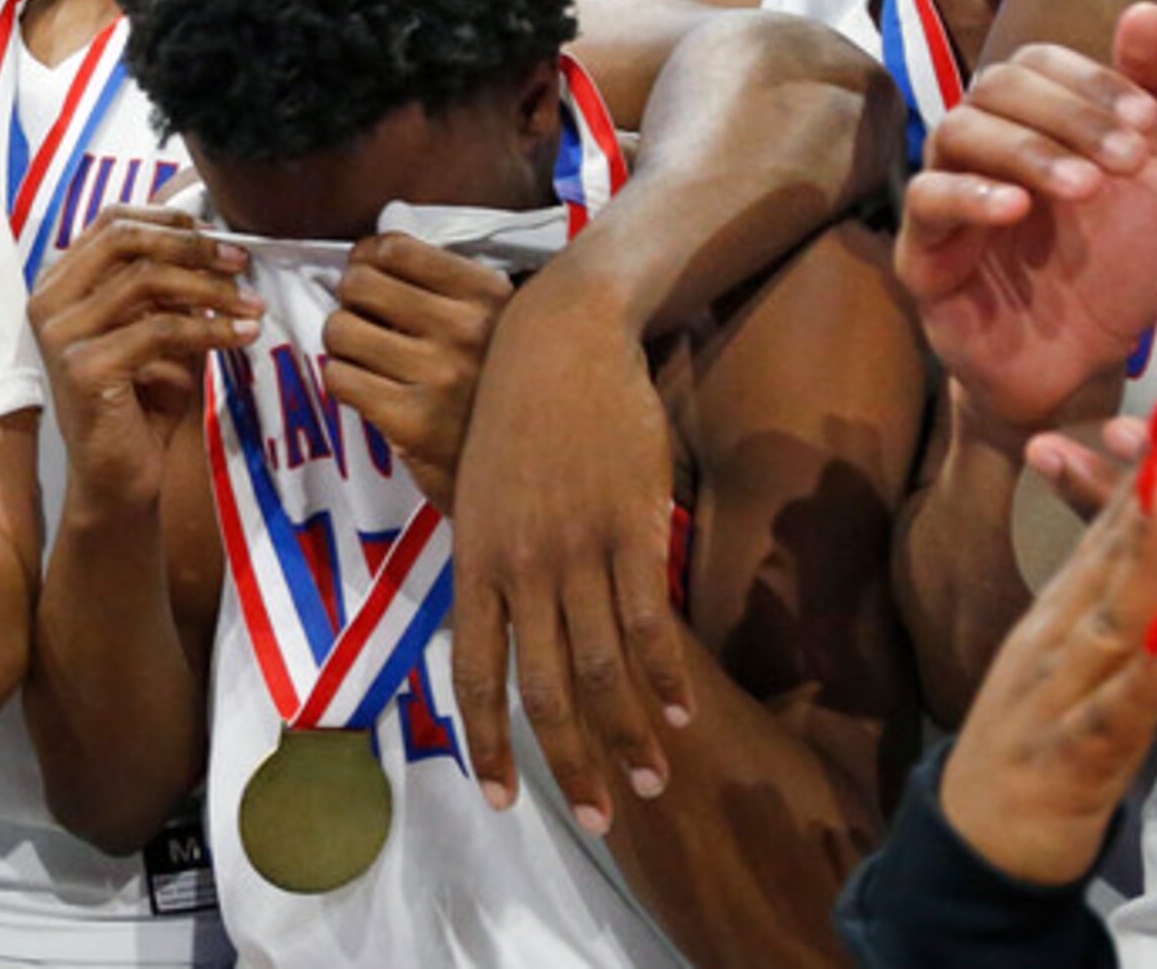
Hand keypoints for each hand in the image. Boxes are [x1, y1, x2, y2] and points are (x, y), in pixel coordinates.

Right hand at [29, 208, 257, 518]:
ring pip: (145, 280)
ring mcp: (61, 334)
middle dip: (192, 244)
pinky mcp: (83, 368)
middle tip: (241, 260)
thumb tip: (222, 244)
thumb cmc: (142, 402)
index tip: (221, 236)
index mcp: (61, 283)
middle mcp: (50, 301)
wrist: (120, 477)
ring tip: (251, 305)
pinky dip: (209, 329)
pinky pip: (158, 329)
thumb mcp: (161, 328)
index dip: (171, 220)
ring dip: (210, 288)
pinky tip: (241, 337)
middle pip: (125, 240)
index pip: (113, 222)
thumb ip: (175, 285)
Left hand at [318, 233, 512, 514]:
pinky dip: (343, 381)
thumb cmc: (504, 392)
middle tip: (364, 319)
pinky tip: (367, 389)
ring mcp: (439, 376)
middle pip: (357, 284)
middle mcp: (465, 329)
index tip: (369, 272)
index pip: (394, 248)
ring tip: (364, 357)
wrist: (535, 475)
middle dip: (351, 301)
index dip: (366, 258)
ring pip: (340, 330)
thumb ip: (450, 289)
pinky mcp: (413, 422)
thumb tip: (369, 258)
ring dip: (343, 343)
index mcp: (488, 294)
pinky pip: (339, 378)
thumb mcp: (502, 323)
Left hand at [445, 245, 694, 834]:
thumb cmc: (516, 415)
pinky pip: (650, 624)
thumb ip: (491, 565)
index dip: (490, 744)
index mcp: (475, 560)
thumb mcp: (478, 490)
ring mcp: (578, 549)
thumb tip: (503, 632)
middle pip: (545, 692)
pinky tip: (683, 712)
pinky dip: (668, 677)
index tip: (504, 800)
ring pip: (604, 670)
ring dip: (631, 737)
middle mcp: (521, 566)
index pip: (473, 674)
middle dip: (571, 766)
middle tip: (601, 818)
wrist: (560, 338)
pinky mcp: (632, 527)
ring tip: (652, 781)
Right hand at [900, 4, 1156, 435]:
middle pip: (996, 86)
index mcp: (1032, 121)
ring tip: (1086, 187)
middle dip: (1069, 114)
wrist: (1088, 365)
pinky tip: (1018, 209)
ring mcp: (947, 197)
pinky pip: (927, 203)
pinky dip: (970, 195)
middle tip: (1127, 161)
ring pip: (957, 131)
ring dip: (1027, 148)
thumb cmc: (1116, 267)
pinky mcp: (924, 254)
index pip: (1036, 61)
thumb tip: (1145, 10)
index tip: (1147, 121)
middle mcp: (981, 147)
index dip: (1091, 79)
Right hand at [940, 391, 1156, 887]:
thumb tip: (1151, 511)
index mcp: (1064, 611)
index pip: (1112, 529)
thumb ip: (1107, 586)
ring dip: (1148, 560)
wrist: (977, 838)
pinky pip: (1111, 714)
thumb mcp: (1072, 650)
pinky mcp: (1069, 758)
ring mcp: (1059, 694)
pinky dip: (1143, 677)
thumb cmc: (1038, 737)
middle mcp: (1058, 638)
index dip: (1152, 469)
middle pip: (1114, 559)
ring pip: (1112, 622)